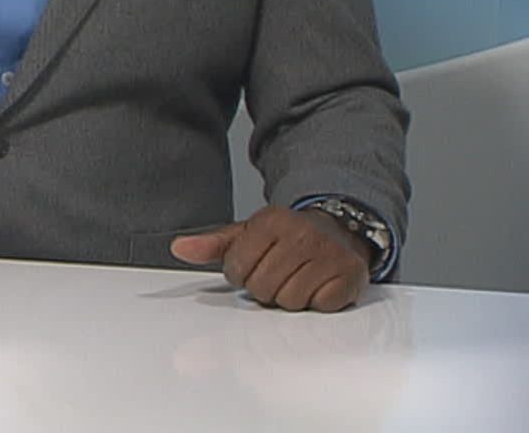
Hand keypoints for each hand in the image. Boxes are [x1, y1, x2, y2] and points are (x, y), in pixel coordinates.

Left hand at [169, 205, 371, 311]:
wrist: (340, 229)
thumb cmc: (288, 236)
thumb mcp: (248, 233)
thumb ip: (212, 244)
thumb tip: (179, 249)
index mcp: (271, 222)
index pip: (237, 268)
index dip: (241, 274)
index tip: (253, 265)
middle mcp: (302, 235)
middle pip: (262, 288)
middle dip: (265, 287)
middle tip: (278, 272)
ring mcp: (329, 255)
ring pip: (289, 301)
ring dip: (289, 297)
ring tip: (297, 278)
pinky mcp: (349, 276)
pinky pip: (319, 306)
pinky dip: (317, 301)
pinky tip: (318, 284)